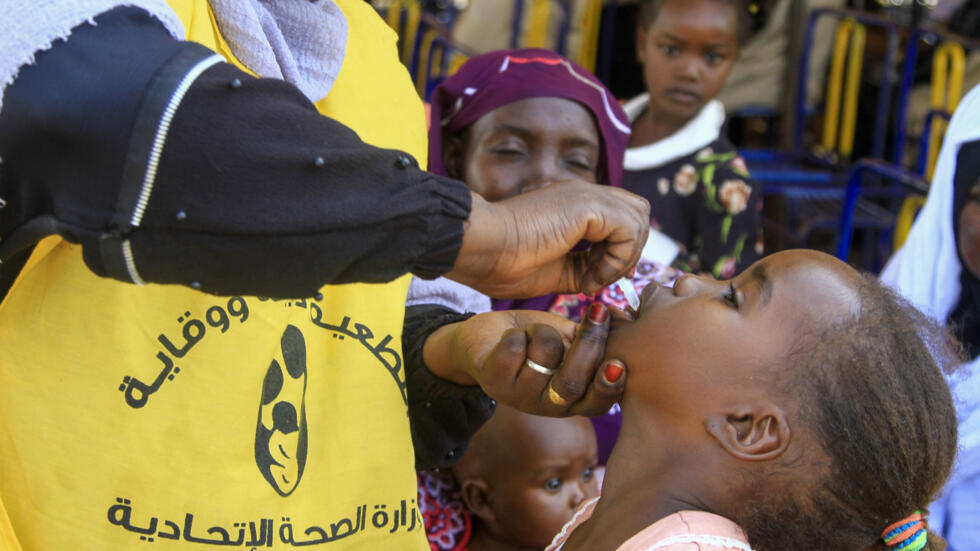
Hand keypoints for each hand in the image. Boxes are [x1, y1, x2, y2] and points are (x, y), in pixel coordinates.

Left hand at [422, 303, 625, 416]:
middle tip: (598, 311)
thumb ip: (594, 339)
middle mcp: (548, 406)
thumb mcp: (568, 339)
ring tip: (535, 332)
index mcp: (572, 400)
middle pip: (573, 382)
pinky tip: (511, 338)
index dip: (609, 386)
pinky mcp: (494, 382)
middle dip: (588, 344)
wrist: (487, 337)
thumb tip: (623, 319)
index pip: (597, 404)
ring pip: (545, 355)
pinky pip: (516, 347)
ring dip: (543, 331)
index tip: (618, 363)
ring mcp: (519, 398)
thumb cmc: (535, 339)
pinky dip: (517, 332)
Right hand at [446, 181, 649, 297]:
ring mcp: (587, 194)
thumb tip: (602, 278)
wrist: (481, 248)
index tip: (592, 281)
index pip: (621, 220)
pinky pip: (629, 230)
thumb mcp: (556, 271)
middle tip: (600, 278)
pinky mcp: (588, 205)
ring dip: (623, 257)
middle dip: (629, 251)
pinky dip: (617, 259)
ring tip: (591, 278)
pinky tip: (589, 275)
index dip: (618, 254)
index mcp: (575, 206)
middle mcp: (585, 194)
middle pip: (638, 213)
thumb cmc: (504, 262)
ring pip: (639, 219)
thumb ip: (583, 268)